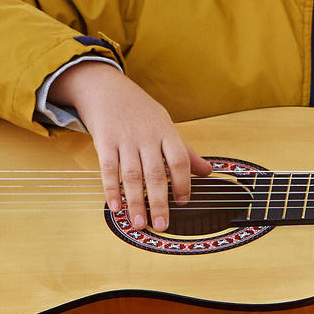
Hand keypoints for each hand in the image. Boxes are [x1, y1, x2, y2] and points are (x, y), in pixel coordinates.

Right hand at [51, 64, 212, 232]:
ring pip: (132, 175)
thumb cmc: (140, 111)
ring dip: (135, 202)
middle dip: (159, 201)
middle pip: (155, 173)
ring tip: (139, 223)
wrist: (107, 88)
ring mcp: (125, 139)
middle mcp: (147, 137)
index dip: (183, 182)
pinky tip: (116, 207)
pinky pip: (109, 169)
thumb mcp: (166, 125)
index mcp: (166, 132)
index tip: (183, 202)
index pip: (179, 159)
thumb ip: (185, 152)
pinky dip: (111, 189)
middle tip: (162, 225)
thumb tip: (208, 171)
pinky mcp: (104, 142)